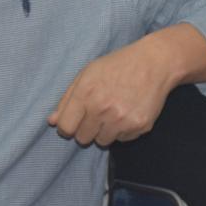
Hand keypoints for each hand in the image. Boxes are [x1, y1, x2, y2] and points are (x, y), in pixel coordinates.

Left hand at [47, 24, 205, 146]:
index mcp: (85, 93)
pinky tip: (128, 111)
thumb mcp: (87, 74)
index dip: (67, 127)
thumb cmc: (117, 66)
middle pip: (82, 138)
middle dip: (86, 129)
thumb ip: (67, 98)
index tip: (74, 121)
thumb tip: (52, 122)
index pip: (65, 127)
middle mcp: (102, 108)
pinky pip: (122, 139)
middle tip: (97, 113)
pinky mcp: (139, 126)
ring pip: (102, 141)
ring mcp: (121, 119)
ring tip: (114, 111)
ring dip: (105, 130)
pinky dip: (123, 130)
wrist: (154, 63)